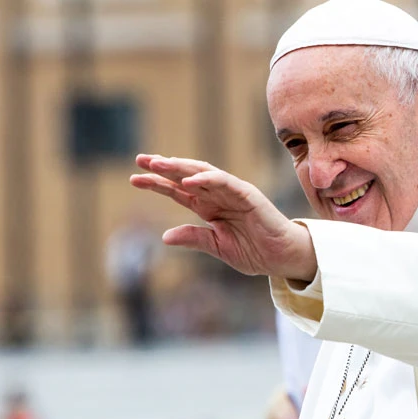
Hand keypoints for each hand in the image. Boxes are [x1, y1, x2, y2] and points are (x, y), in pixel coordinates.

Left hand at [131, 155, 316, 280]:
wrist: (283, 258)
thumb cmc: (255, 251)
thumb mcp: (217, 247)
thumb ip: (194, 238)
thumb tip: (165, 236)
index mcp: (209, 207)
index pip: (177, 191)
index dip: (157, 184)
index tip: (134, 179)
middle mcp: (218, 195)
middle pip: (185, 176)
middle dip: (163, 168)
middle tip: (140, 160)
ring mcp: (232, 192)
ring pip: (202, 173)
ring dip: (179, 167)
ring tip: (157, 164)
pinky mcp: (247, 194)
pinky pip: (224, 182)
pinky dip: (206, 178)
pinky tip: (187, 181)